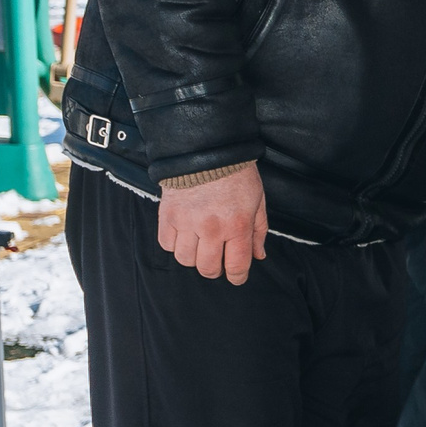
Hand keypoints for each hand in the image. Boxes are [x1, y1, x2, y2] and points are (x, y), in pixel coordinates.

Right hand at [156, 164, 269, 284]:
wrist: (206, 149)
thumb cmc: (236, 174)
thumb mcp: (257, 201)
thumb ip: (258, 231)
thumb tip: (258, 256)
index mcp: (237, 225)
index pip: (236, 266)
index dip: (237, 277)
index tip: (236, 277)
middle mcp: (211, 228)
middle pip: (208, 268)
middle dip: (215, 270)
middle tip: (217, 261)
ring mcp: (187, 223)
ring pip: (185, 260)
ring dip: (194, 257)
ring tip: (200, 246)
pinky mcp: (168, 215)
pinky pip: (166, 244)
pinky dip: (174, 244)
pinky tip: (184, 235)